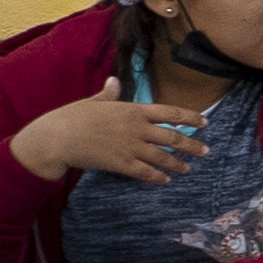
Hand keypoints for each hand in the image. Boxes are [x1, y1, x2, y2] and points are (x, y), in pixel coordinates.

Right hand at [9, 79, 208, 184]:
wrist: (56, 138)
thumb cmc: (72, 117)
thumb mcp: (93, 101)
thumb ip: (108, 94)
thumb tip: (114, 81)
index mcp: (133, 110)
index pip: (170, 112)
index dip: (190, 117)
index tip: (205, 122)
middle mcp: (137, 128)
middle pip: (172, 137)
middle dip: (191, 145)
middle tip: (206, 150)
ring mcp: (130, 147)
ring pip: (162, 157)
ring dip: (177, 163)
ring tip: (188, 168)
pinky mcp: (120, 164)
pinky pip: (145, 172)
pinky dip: (157, 177)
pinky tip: (165, 181)